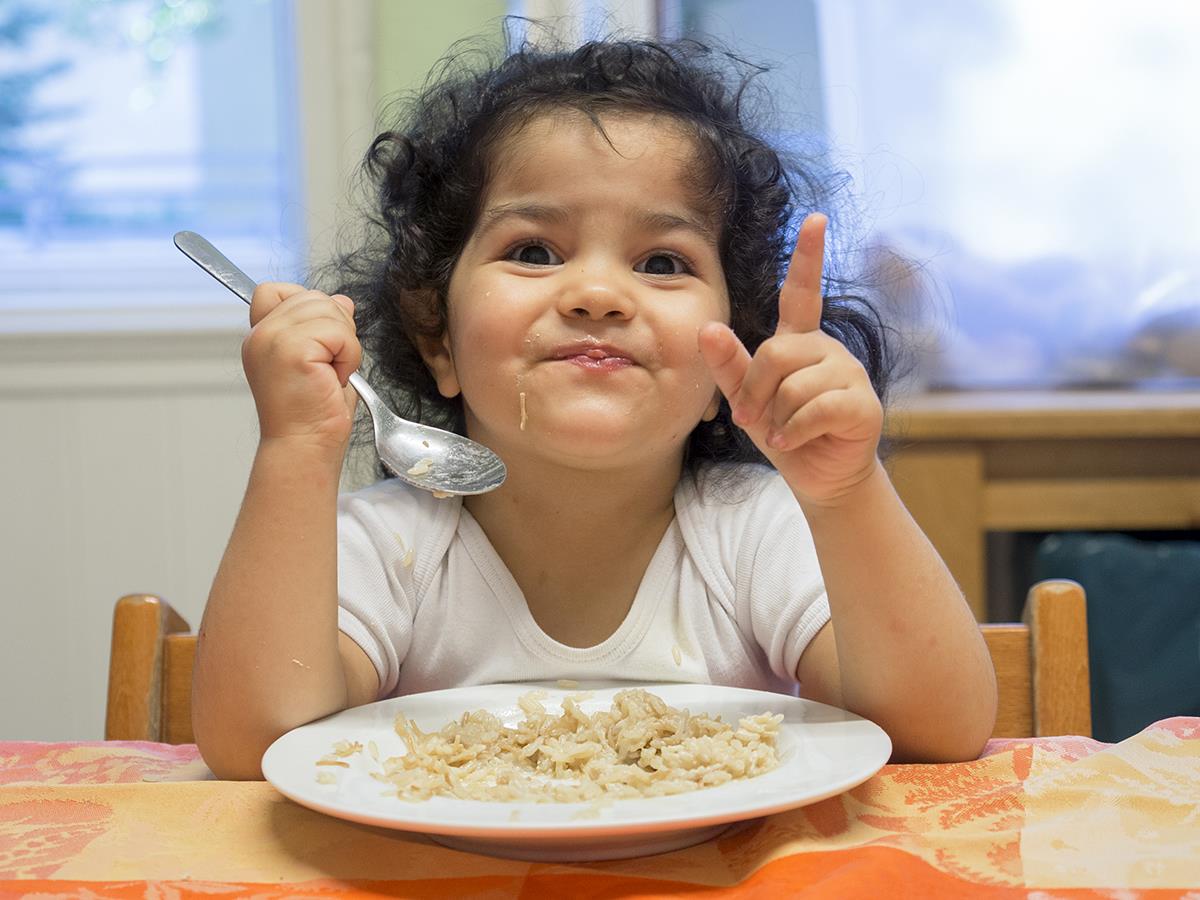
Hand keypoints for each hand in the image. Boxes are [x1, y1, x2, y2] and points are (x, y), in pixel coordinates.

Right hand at [242, 282, 360, 448]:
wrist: (306, 446)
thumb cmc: (314, 413)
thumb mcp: (322, 360)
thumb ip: (326, 327)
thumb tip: (343, 300)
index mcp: (262, 335)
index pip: (276, 289)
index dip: (307, 306)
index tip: (318, 344)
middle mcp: (261, 334)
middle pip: (313, 295)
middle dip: (337, 327)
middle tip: (329, 365)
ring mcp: (273, 340)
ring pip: (330, 309)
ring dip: (345, 344)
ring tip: (331, 374)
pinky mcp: (292, 350)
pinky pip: (339, 332)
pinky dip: (349, 357)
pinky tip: (334, 379)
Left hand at [698, 213, 882, 506]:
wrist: (820, 478)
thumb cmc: (784, 433)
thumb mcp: (748, 400)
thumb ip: (729, 366)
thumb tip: (708, 326)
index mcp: (801, 341)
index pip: (803, 292)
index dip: (808, 256)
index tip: (815, 219)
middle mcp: (828, 349)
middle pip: (776, 352)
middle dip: (754, 390)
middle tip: (751, 418)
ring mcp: (850, 375)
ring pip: (795, 384)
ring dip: (775, 415)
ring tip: (781, 430)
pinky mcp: (863, 404)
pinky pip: (815, 408)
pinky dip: (793, 430)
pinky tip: (792, 441)